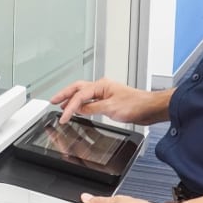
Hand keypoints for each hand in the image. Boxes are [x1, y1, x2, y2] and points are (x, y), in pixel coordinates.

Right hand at [50, 78, 168, 125]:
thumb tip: (79, 109)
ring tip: (62, 105)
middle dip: (64, 95)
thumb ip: (92, 108)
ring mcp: (105, 93)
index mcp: (101, 85)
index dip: (69, 107)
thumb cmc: (136, 104)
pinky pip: (90, 101)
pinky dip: (82, 105)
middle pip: (77, 89)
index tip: (63, 117)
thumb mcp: (110, 108)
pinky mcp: (109, 101)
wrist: (150, 108)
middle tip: (53, 101)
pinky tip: (80, 110)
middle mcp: (102, 87)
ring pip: (83, 94)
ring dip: (72, 99)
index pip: (79, 96)